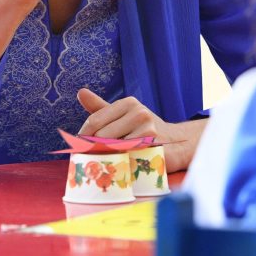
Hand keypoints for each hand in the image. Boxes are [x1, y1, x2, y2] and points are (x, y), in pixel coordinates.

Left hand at [76, 88, 207, 172]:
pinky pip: (128, 158)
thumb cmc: (144, 129)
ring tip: (111, 160)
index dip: (83, 136)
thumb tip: (81, 92)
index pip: (95, 120)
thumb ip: (101, 107)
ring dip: (109, 157)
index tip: (79, 146)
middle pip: (102, 136)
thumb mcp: (123, 115)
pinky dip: (123, 163)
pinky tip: (125, 163)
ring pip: (114, 148)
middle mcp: (139, 113)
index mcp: (129, 103)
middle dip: (95, 149)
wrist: (176, 143)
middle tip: (93, 157)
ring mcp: (149, 129)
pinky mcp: (155, 147)